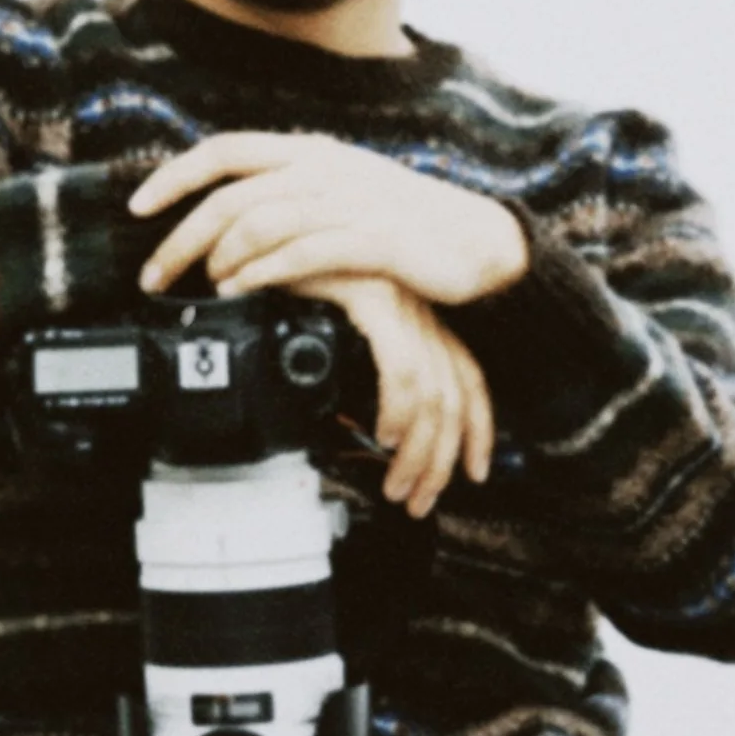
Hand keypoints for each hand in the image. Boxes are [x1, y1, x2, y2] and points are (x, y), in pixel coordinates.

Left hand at [130, 132, 529, 310]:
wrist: (474, 240)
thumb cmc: (400, 224)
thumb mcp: (338, 196)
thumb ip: (287, 201)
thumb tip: (225, 230)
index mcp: (308, 153)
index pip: (225, 151)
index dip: (174, 175)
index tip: (136, 206)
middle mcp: (322, 170)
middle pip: (230, 197)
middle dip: (180, 238)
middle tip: (153, 276)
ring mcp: (347, 202)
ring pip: (259, 224)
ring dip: (219, 258)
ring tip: (204, 287)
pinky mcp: (372, 240)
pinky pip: (303, 253)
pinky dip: (263, 273)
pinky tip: (242, 290)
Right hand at [296, 271, 494, 517]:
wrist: (255, 236)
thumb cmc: (284, 287)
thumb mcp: (332, 338)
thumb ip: (356, 373)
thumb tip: (363, 432)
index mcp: (415, 319)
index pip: (467, 380)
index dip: (479, 431)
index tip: (475, 472)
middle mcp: (416, 311)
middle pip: (453, 400)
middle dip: (439, 462)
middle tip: (416, 499)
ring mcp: (399, 303)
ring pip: (433, 395)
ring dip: (417, 453)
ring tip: (396, 485)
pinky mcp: (374, 297)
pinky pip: (401, 369)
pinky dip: (398, 411)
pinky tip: (385, 434)